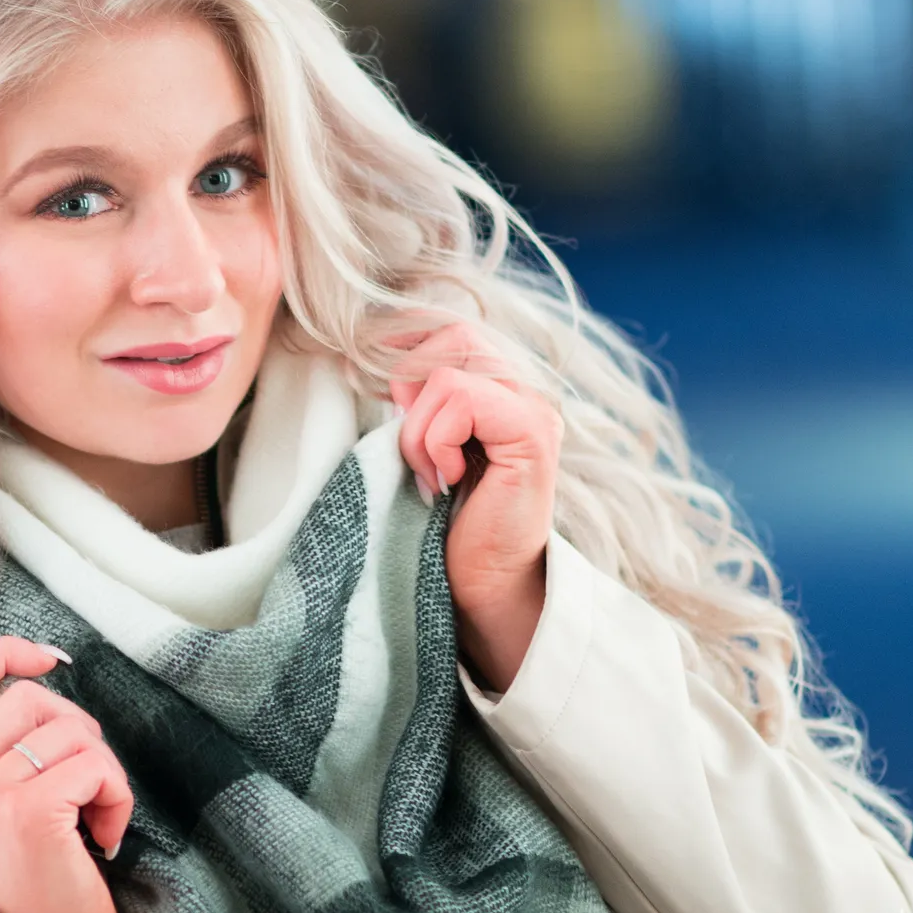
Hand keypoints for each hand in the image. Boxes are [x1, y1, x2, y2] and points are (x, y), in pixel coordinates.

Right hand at [0, 637, 132, 912]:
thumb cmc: (35, 884)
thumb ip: (4, 753)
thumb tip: (47, 688)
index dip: (3, 652)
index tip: (48, 660)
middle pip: (30, 698)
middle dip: (78, 730)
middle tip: (88, 784)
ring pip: (71, 731)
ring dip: (104, 771)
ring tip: (96, 817)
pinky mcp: (31, 814)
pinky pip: (94, 767)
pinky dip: (116, 796)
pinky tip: (105, 836)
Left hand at [387, 320, 561, 693]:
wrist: (479, 585)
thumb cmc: (445, 522)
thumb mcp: (421, 445)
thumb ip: (416, 400)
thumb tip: (379, 359)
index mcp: (501, 389)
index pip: (452, 327)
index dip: (406, 344)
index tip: (383, 391)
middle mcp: (526, 391)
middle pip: (452, 333)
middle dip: (408, 385)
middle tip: (412, 445)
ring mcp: (534, 410)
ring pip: (446, 373)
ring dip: (418, 429)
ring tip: (432, 474)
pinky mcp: (532, 434)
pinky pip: (461, 400)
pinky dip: (437, 441)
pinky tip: (450, 480)